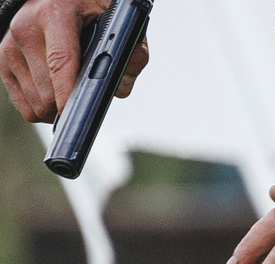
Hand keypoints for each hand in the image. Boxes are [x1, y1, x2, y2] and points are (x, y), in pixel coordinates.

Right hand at [2, 0, 147, 123]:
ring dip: (58, 110)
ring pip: (37, 104)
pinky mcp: (3, 62)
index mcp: (53, 15)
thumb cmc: (86, 9)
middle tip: (88, 98)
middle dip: (71, 104)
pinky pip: (25, 107)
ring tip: (72, 94)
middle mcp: (25, 30)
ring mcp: (10, 48)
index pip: (60, 61)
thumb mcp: (115, 19)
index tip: (73, 112)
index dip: (67, 91)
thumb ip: (133, 52)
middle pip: (47, 91)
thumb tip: (120, 88)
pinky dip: (44, 110)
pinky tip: (57, 96)